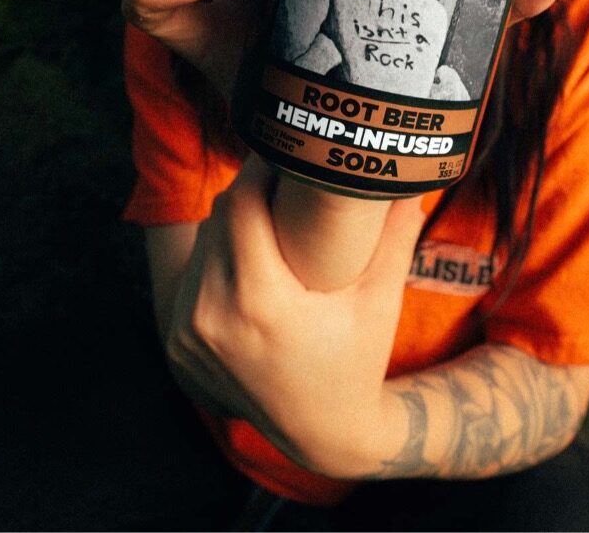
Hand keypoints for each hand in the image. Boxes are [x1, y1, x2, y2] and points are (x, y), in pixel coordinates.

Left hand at [163, 155, 428, 478]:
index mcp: (258, 303)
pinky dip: (214, 265)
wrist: (323, 433)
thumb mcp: (379, 300)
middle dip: (249, 195)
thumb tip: (411, 176)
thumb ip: (395, 236)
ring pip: (201, 248)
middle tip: (282, 178)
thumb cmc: (357, 361)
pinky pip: (191, 282)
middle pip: (218, 221)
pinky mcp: (177, 347)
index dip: (261, 172)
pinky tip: (244, 261)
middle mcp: (211, 318)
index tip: (286, 156)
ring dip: (228, 227)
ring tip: (268, 218)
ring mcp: (186, 336)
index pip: (241, 206)